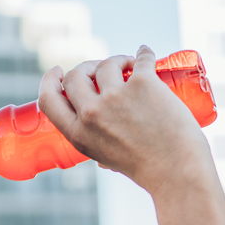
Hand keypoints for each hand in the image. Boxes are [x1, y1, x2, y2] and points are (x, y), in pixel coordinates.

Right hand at [38, 46, 215, 198]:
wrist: (176, 170)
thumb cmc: (146, 168)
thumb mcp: (106, 158)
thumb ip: (96, 139)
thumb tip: (97, 127)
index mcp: (78, 135)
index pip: (48, 100)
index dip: (49, 81)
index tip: (58, 71)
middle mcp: (91, 114)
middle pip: (75, 76)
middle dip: (86, 67)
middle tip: (101, 68)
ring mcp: (115, 97)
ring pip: (106, 64)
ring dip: (117, 60)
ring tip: (130, 66)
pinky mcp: (142, 84)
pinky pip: (140, 58)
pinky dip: (144, 53)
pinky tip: (146, 53)